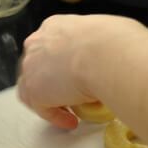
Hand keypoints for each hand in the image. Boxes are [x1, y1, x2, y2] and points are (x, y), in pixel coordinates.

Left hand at [17, 14, 146, 128]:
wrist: (105, 54)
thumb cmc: (114, 41)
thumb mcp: (109, 31)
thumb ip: (102, 42)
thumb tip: (115, 52)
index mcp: (56, 26)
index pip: (51, 45)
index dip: (62, 63)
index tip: (75, 73)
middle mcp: (38, 43)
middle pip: (37, 66)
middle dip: (52, 80)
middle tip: (71, 93)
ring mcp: (31, 67)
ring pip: (33, 87)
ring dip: (50, 100)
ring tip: (69, 111)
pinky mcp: (34, 91)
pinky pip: (42, 108)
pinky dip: (56, 116)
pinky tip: (72, 121)